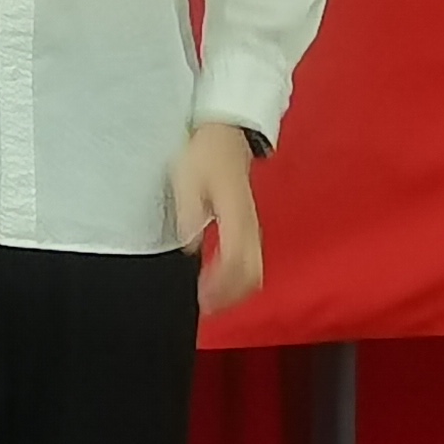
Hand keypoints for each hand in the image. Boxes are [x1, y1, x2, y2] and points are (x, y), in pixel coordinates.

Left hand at [173, 123, 265, 315]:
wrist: (226, 134)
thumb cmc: (204, 155)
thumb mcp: (187, 178)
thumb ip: (190, 211)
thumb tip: (191, 245)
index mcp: (237, 216)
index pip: (236, 263)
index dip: (220, 286)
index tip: (200, 299)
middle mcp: (251, 227)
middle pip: (252, 276)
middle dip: (229, 297)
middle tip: (202, 309)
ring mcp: (253, 229)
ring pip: (256, 273)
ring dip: (235, 293)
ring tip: (209, 304)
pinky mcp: (249, 228)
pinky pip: (252, 263)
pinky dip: (238, 280)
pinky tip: (218, 285)